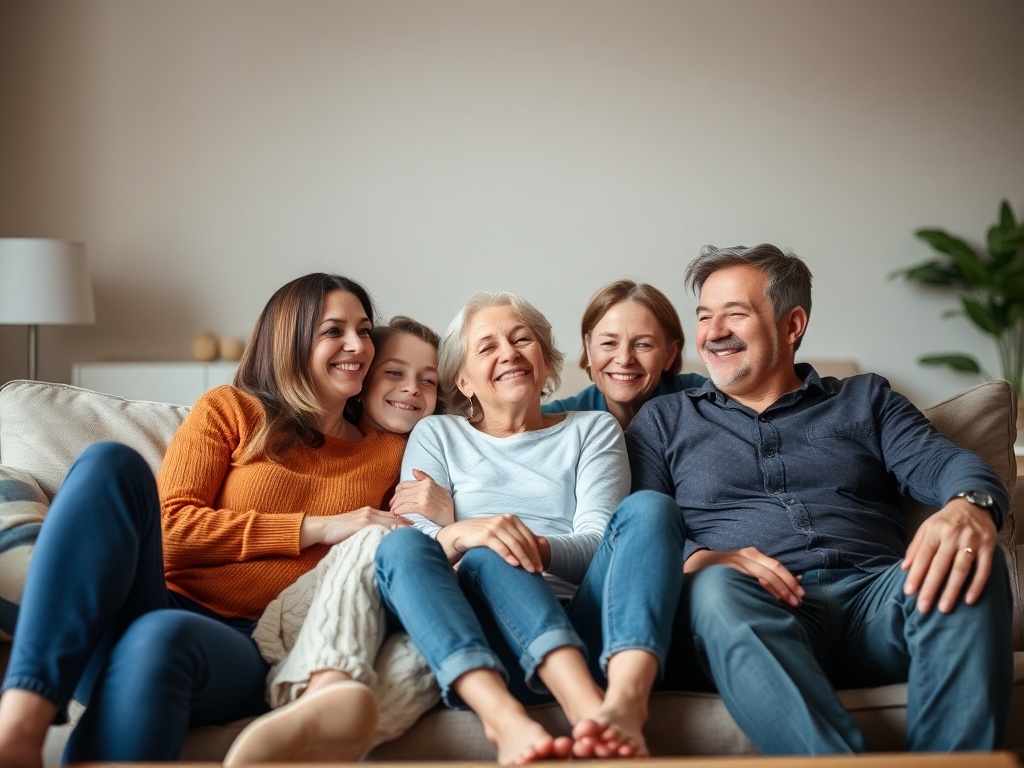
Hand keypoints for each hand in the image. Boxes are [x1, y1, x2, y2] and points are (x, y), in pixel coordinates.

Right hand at [299, 507, 407, 547]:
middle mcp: (370, 512)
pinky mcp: (361, 524)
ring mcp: (366, 518)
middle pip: (393, 517)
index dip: (403, 520)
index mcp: (369, 512)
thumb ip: (367, 530)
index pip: (390, 515)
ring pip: (389, 521)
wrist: (322, 527)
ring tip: (415, 533)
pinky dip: (390, 531)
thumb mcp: (354, 528)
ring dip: (402, 527)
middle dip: (407, 522)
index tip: (415, 525)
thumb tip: (379, 538)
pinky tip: (399, 537)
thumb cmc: (337, 531)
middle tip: (421, 528)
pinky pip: (379, 528)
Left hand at [389, 469, 453, 525]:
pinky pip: (405, 507)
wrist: (452, 516)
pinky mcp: (423, 507)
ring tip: (394, 511)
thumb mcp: (438, 487)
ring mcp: (424, 497)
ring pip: (402, 500)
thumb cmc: (446, 504)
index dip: (397, 492)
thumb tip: (414, 470)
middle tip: (391, 506)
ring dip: (395, 506)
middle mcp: (425, 487)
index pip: (405, 484)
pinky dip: (399, 511)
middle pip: (402, 492)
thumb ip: (425, 478)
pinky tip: (397, 514)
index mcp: (427, 482)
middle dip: (394, 500)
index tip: (394, 498)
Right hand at [436, 514, 543, 571]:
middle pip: (524, 541)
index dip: (536, 552)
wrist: (459, 534)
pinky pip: (500, 546)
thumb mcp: (501, 534)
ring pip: (515, 544)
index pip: (529, 537)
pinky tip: (514, 564)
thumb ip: (516, 537)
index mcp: (511, 519)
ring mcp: (495, 526)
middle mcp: (505, 520)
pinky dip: (509, 555)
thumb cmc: (482, 537)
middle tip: (538, 572)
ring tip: (530, 571)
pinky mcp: (486, 535)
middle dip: (532, 558)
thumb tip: (539, 545)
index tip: (541, 566)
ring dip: (524, 559)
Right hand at [685, 547, 803, 606]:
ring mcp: (734, 564)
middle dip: (786, 588)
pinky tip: (764, 602)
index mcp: (752, 554)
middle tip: (796, 603)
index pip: (776, 566)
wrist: (697, 564)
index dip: (790, 580)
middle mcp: (744, 557)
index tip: (801, 595)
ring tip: (785, 605)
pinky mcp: (724, 573)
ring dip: (775, 592)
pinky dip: (757, 592)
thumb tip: (796, 580)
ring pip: (760, 577)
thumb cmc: (726, 568)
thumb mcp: (746, 565)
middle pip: (771, 572)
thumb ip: (765, 571)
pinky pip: (745, 583)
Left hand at [902, 498, 997, 612]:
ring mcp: (972, 541)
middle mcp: (953, 535)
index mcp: (935, 530)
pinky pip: (984, 569)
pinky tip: (969, 600)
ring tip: (944, 608)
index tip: (909, 592)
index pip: (923, 556)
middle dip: (931, 587)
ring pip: (961, 569)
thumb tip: (905, 568)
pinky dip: (977, 585)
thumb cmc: (945, 521)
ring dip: (952, 590)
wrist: (973, 505)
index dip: (916, 574)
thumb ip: (915, 547)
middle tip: (923, 607)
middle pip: (940, 565)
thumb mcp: (926, 528)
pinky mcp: (989, 547)